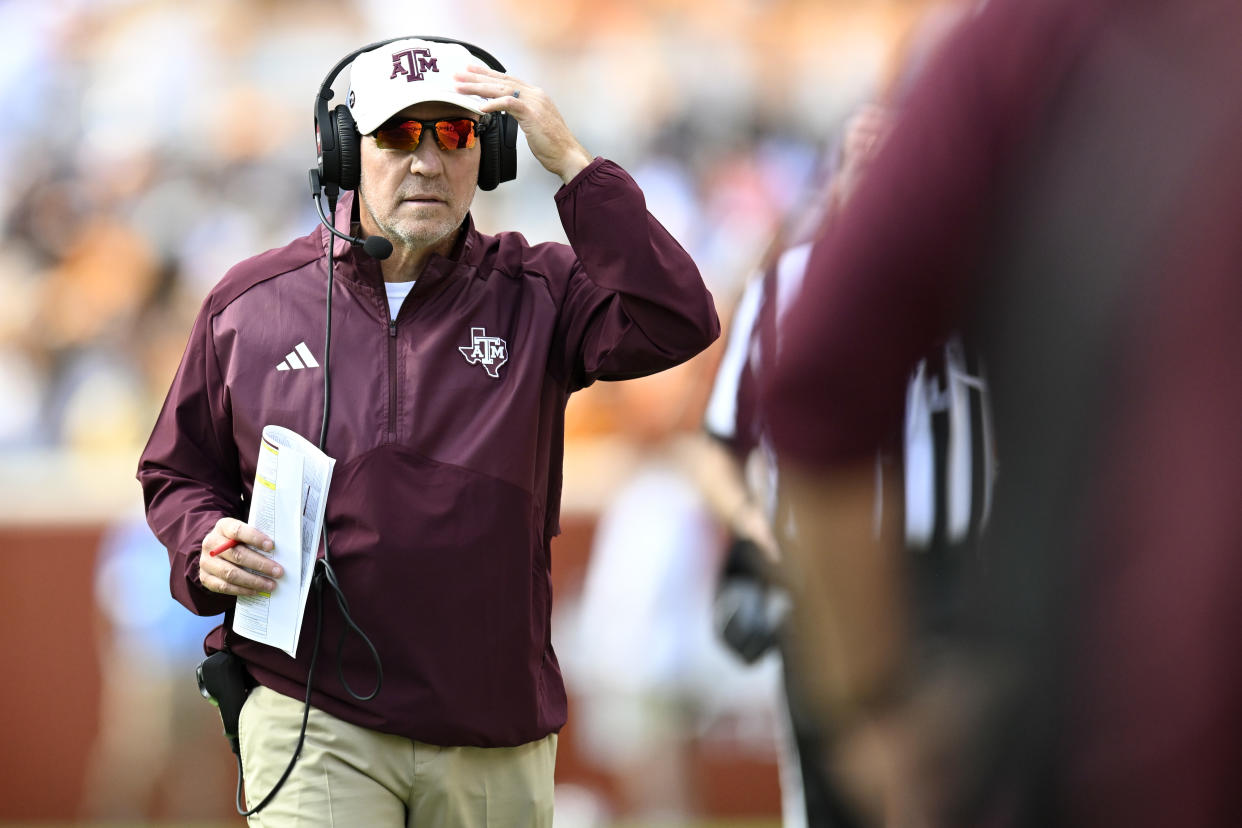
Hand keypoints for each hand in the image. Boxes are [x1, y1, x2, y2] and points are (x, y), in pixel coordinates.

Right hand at [199, 517, 281, 595]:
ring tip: (270, 584)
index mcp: (223, 527)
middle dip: (260, 564)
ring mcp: (206, 561)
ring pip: (231, 573)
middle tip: (278, 571)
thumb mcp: (243, 533)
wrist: (214, 550)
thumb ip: (255, 539)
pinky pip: (224, 587)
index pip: (238, 531)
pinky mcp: (205, 577)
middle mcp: (211, 543)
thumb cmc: (236, 541)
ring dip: (253, 581)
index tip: (271, 546)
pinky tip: (256, 590)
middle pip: (237, 555)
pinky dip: (242, 590)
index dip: (254, 538)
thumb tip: (278, 551)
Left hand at [455, 65, 592, 184]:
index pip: (507, 79)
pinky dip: (493, 103)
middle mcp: (535, 94)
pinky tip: (480, 106)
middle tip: (458, 74)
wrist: (568, 155)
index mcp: (535, 95)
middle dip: (477, 76)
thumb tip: (506, 111)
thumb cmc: (553, 145)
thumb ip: (521, 113)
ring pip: (501, 89)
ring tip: (460, 87)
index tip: (470, 71)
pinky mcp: (532, 114)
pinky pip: (509, 103)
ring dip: (478, 88)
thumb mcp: (535, 124)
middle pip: (501, 80)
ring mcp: (534, 102)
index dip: (488, 74)